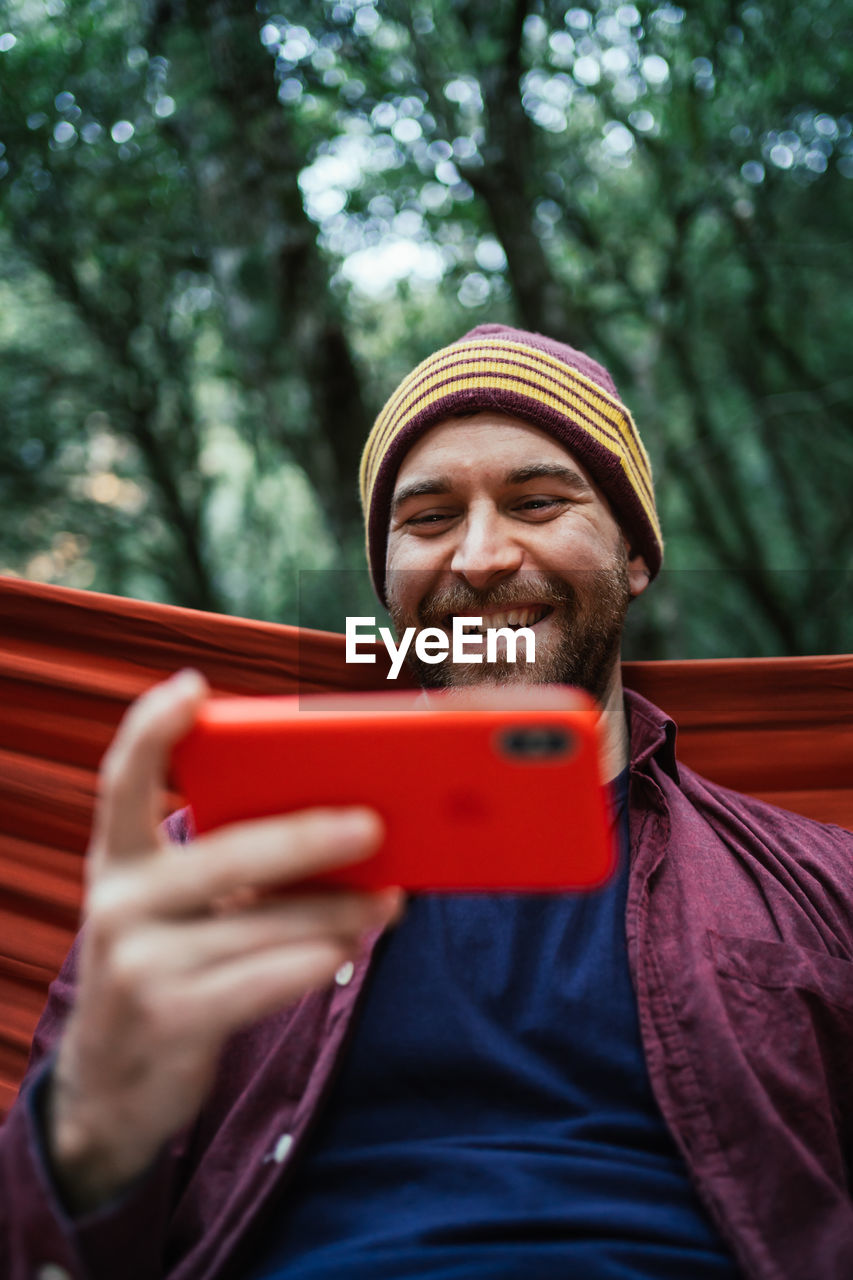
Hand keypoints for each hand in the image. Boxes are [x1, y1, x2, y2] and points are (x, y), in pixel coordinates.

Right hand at [45, 670, 400, 1211]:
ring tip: (389, 900)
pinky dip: (317, 961)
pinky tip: (346, 950)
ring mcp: (140, 965)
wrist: (113, 1085)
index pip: (122, 780)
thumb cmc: (167, 967)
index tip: (192, 687)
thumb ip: (225, 865)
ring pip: (265, 922)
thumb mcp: (172, 909)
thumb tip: (337, 823)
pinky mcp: (172, 1019)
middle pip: (229, 853)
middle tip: (375, 824)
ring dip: (340, 911)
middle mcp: (121, 904)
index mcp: (119, 861)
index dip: (150, 729)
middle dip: (310, 836)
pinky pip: (265, 979)